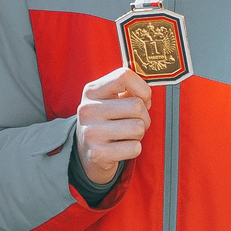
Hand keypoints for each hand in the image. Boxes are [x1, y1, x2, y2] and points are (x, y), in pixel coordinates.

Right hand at [74, 67, 152, 186]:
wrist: (85, 152)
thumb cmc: (104, 121)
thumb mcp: (108, 99)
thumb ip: (128, 91)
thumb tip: (146, 96)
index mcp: (92, 91)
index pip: (124, 76)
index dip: (142, 88)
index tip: (142, 99)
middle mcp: (88, 109)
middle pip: (137, 106)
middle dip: (144, 116)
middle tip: (133, 122)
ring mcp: (91, 132)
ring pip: (138, 127)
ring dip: (139, 134)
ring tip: (125, 135)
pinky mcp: (98, 153)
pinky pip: (135, 148)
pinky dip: (134, 149)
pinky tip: (121, 147)